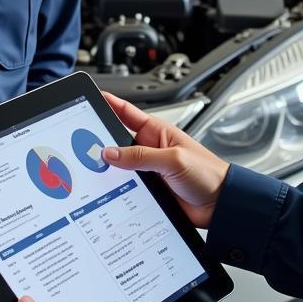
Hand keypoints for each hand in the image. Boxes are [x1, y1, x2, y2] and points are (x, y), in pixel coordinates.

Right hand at [101, 92, 229, 228]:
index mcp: (158, 132)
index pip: (127, 113)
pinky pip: (125, 187)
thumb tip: (110, 152)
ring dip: (108, 170)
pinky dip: (115, 190)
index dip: (109, 104)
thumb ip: (141, 156)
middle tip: (82, 143)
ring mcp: (148, 170)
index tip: (91, 97)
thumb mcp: (173, 160)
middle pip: (117, 142)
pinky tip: (106, 192)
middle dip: (101, 141)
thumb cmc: (208, 174)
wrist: (220, 204)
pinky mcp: (148, 190)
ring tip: (91, 170)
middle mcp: (150, 149)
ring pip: (119, 167)